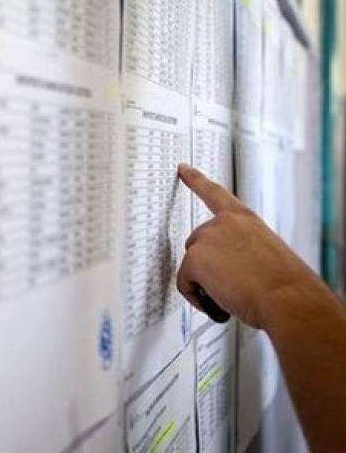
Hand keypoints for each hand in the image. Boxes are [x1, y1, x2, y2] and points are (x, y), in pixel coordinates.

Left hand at [176, 163, 320, 328]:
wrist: (288, 298)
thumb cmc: (284, 284)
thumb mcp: (265, 253)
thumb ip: (241, 249)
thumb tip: (228, 267)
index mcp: (244, 219)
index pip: (215, 194)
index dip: (196, 180)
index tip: (182, 169)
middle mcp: (223, 223)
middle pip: (196, 245)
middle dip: (208, 266)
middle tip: (234, 283)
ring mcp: (207, 237)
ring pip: (191, 267)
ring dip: (206, 284)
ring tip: (235, 293)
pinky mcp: (195, 257)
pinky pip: (184, 284)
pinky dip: (197, 298)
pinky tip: (220, 302)